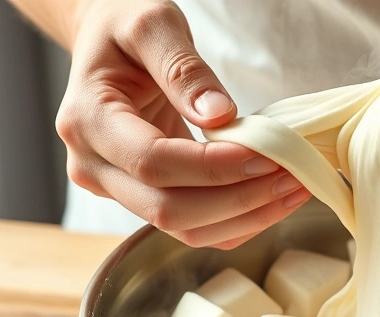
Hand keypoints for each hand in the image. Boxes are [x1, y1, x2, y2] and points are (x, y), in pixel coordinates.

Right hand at [56, 0, 310, 248]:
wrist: (108, 41)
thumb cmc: (124, 24)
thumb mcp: (152, 24)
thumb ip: (184, 68)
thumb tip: (220, 115)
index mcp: (87, 121)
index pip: (154, 162)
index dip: (213, 168)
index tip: (266, 156)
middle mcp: (93, 166)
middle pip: (168, 209)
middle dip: (238, 200)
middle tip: (291, 177)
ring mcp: (115, 189)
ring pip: (184, 229)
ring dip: (245, 218)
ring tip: (293, 189)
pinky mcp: (143, 199)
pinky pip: (194, 228)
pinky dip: (237, 221)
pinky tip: (272, 198)